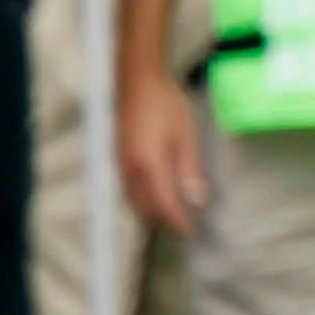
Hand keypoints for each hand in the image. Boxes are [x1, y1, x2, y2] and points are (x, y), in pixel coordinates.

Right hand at [117, 69, 207, 238]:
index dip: (177, 222)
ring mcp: (121, 164)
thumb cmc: (166, 105)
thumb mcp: (186, 137)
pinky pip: (127, 189)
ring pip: (133, 200)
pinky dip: (140, 200)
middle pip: (145, 208)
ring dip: (150, 213)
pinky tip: (152, 198)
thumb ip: (190, 171)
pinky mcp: (118, 157)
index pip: (164, 205)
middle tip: (183, 228)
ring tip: (169, 218)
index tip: (190, 232)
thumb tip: (197, 200)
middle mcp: (131, 170)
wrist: (138, 82)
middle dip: (163, 221)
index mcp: (150, 165)